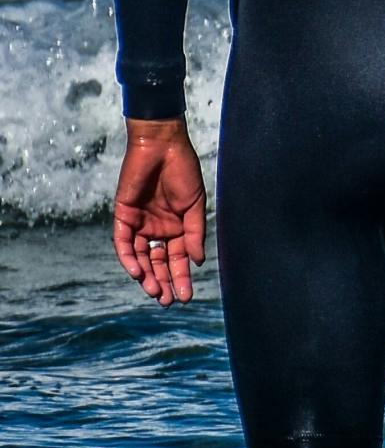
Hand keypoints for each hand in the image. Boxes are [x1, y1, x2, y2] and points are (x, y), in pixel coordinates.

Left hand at [112, 119, 207, 303]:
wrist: (162, 146)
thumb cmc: (183, 171)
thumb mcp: (195, 206)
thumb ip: (195, 233)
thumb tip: (197, 261)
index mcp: (177, 227)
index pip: (178, 259)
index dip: (181, 277)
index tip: (186, 296)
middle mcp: (157, 229)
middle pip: (158, 262)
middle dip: (163, 282)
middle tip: (168, 301)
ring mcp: (140, 223)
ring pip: (140, 257)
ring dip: (146, 276)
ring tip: (155, 292)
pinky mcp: (124, 215)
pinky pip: (124, 242)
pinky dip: (129, 258)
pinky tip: (138, 271)